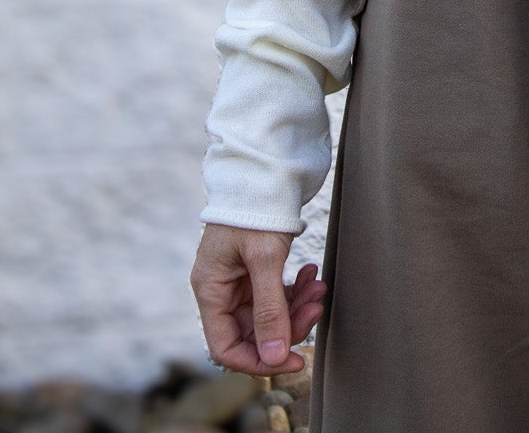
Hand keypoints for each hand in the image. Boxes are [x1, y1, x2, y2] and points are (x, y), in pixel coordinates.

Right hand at [190, 223, 326, 375]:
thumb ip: (269, 310)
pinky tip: (310, 275)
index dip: (259, 361)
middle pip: (252, 332)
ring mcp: (238, 280)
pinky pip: (275, 295)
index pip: (226, 348)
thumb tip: (273, 359)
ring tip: (318, 287)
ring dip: (296, 307)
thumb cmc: (256, 208)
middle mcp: (220, 289)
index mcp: (211, 289)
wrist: (264, 167)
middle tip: (316, 308)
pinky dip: (295, 290)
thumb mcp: (265, 258)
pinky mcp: (255, 269)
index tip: (294, 358)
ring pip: (268, 314)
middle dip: (287, 326)